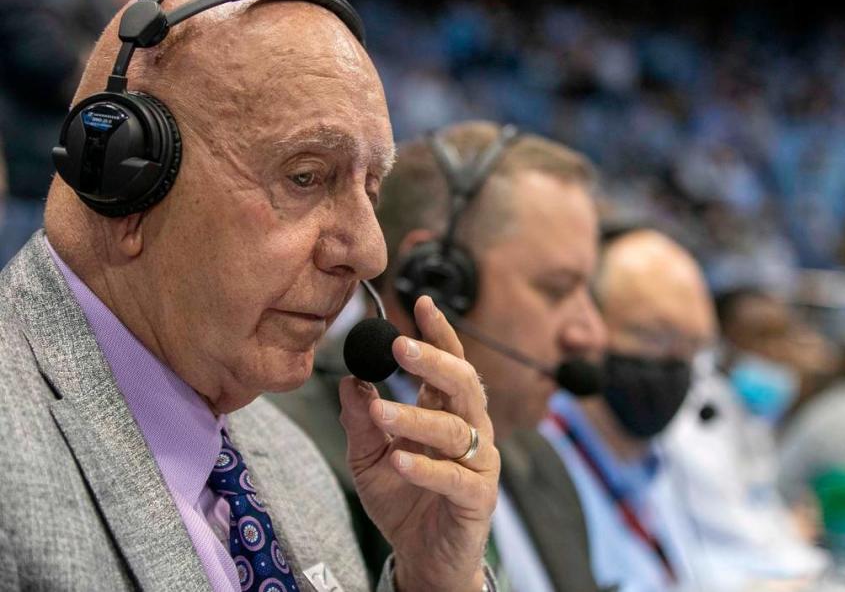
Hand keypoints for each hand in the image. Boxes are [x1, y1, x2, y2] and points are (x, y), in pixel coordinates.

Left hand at [339, 295, 499, 591]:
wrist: (422, 558)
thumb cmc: (403, 501)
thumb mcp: (368, 458)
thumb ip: (361, 420)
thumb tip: (349, 379)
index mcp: (448, 413)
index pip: (450, 363)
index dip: (440, 333)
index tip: (420, 303)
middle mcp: (470, 431)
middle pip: (463, 384)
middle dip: (433, 360)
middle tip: (401, 345)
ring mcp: (478, 464)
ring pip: (455, 429)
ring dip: (415, 418)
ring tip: (379, 412)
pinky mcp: (477, 500)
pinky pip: (454, 479)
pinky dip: (426, 468)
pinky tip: (400, 461)